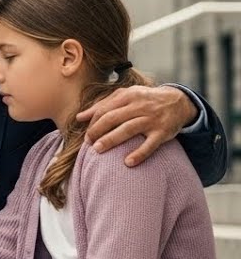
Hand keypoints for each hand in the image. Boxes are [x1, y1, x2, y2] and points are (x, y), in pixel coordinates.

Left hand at [76, 85, 195, 166]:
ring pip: (128, 129)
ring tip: (97, 150)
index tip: (86, 135)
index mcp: (128, 96)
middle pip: (113, 118)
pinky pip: (150, 144)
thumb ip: (102, 105)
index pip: (105, 109)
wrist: (178, 102)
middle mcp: (140, 106)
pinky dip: (139, 153)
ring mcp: (152, 119)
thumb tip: (79, 117)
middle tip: (88, 143)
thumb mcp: (125, 96)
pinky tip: (128, 163)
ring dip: (111, 140)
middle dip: (97, 131)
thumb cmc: (144, 100)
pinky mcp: (163, 132)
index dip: (93, 123)